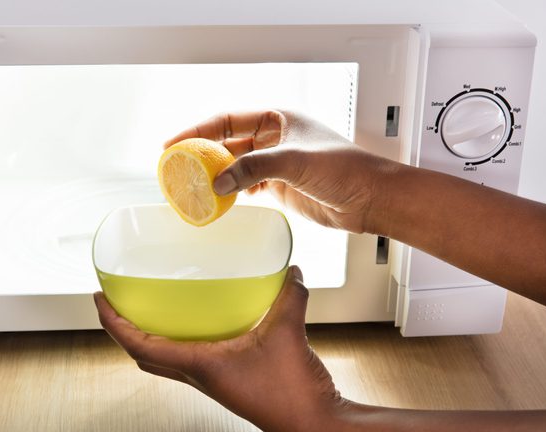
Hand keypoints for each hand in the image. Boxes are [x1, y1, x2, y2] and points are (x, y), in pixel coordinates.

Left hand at [94, 266, 343, 431]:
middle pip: (143, 354)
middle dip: (122, 329)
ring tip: (149, 308)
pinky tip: (201, 322)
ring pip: (164, 359)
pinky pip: (190, 359)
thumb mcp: (287, 332)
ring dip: (148, 336)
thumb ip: (288, 296)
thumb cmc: (292, 393)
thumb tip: (289, 272)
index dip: (112, 322)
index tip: (98, 298)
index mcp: (198, 366)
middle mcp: (198, 376)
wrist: (313, 424)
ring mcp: (211, 381)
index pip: (138, 344)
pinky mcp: (227, 381)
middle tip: (117, 302)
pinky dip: (181, 340)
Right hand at [164, 110, 398, 233]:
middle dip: (203, 154)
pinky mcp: (280, 185)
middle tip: (178, 166)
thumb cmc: (345, 168)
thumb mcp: (295, 161)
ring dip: (217, 175)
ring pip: (237, 166)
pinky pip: (247, 185)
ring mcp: (277, 162)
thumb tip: (220, 183)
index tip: (175, 142)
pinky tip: (221, 198)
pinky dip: (233, 191)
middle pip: (229, 142)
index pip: (228, 119)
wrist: (370, 198)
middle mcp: (275, 137)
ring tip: (193, 185)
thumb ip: (254, 169)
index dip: (199, 129)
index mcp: (278, 118)